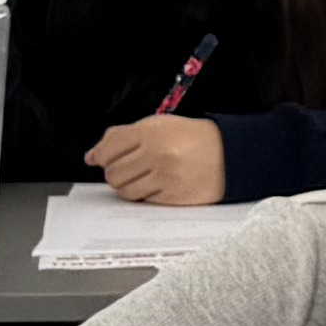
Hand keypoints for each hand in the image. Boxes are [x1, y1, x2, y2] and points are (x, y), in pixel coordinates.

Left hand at [88, 117, 226, 204]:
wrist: (233, 154)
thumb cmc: (193, 138)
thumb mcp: (160, 125)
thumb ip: (122, 136)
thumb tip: (92, 156)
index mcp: (151, 131)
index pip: (107, 151)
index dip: (103, 157)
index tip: (108, 158)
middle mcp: (157, 154)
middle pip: (113, 174)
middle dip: (118, 172)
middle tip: (134, 167)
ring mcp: (166, 177)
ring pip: (125, 190)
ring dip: (130, 186)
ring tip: (147, 176)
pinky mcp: (174, 196)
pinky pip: (143, 200)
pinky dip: (147, 194)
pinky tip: (161, 184)